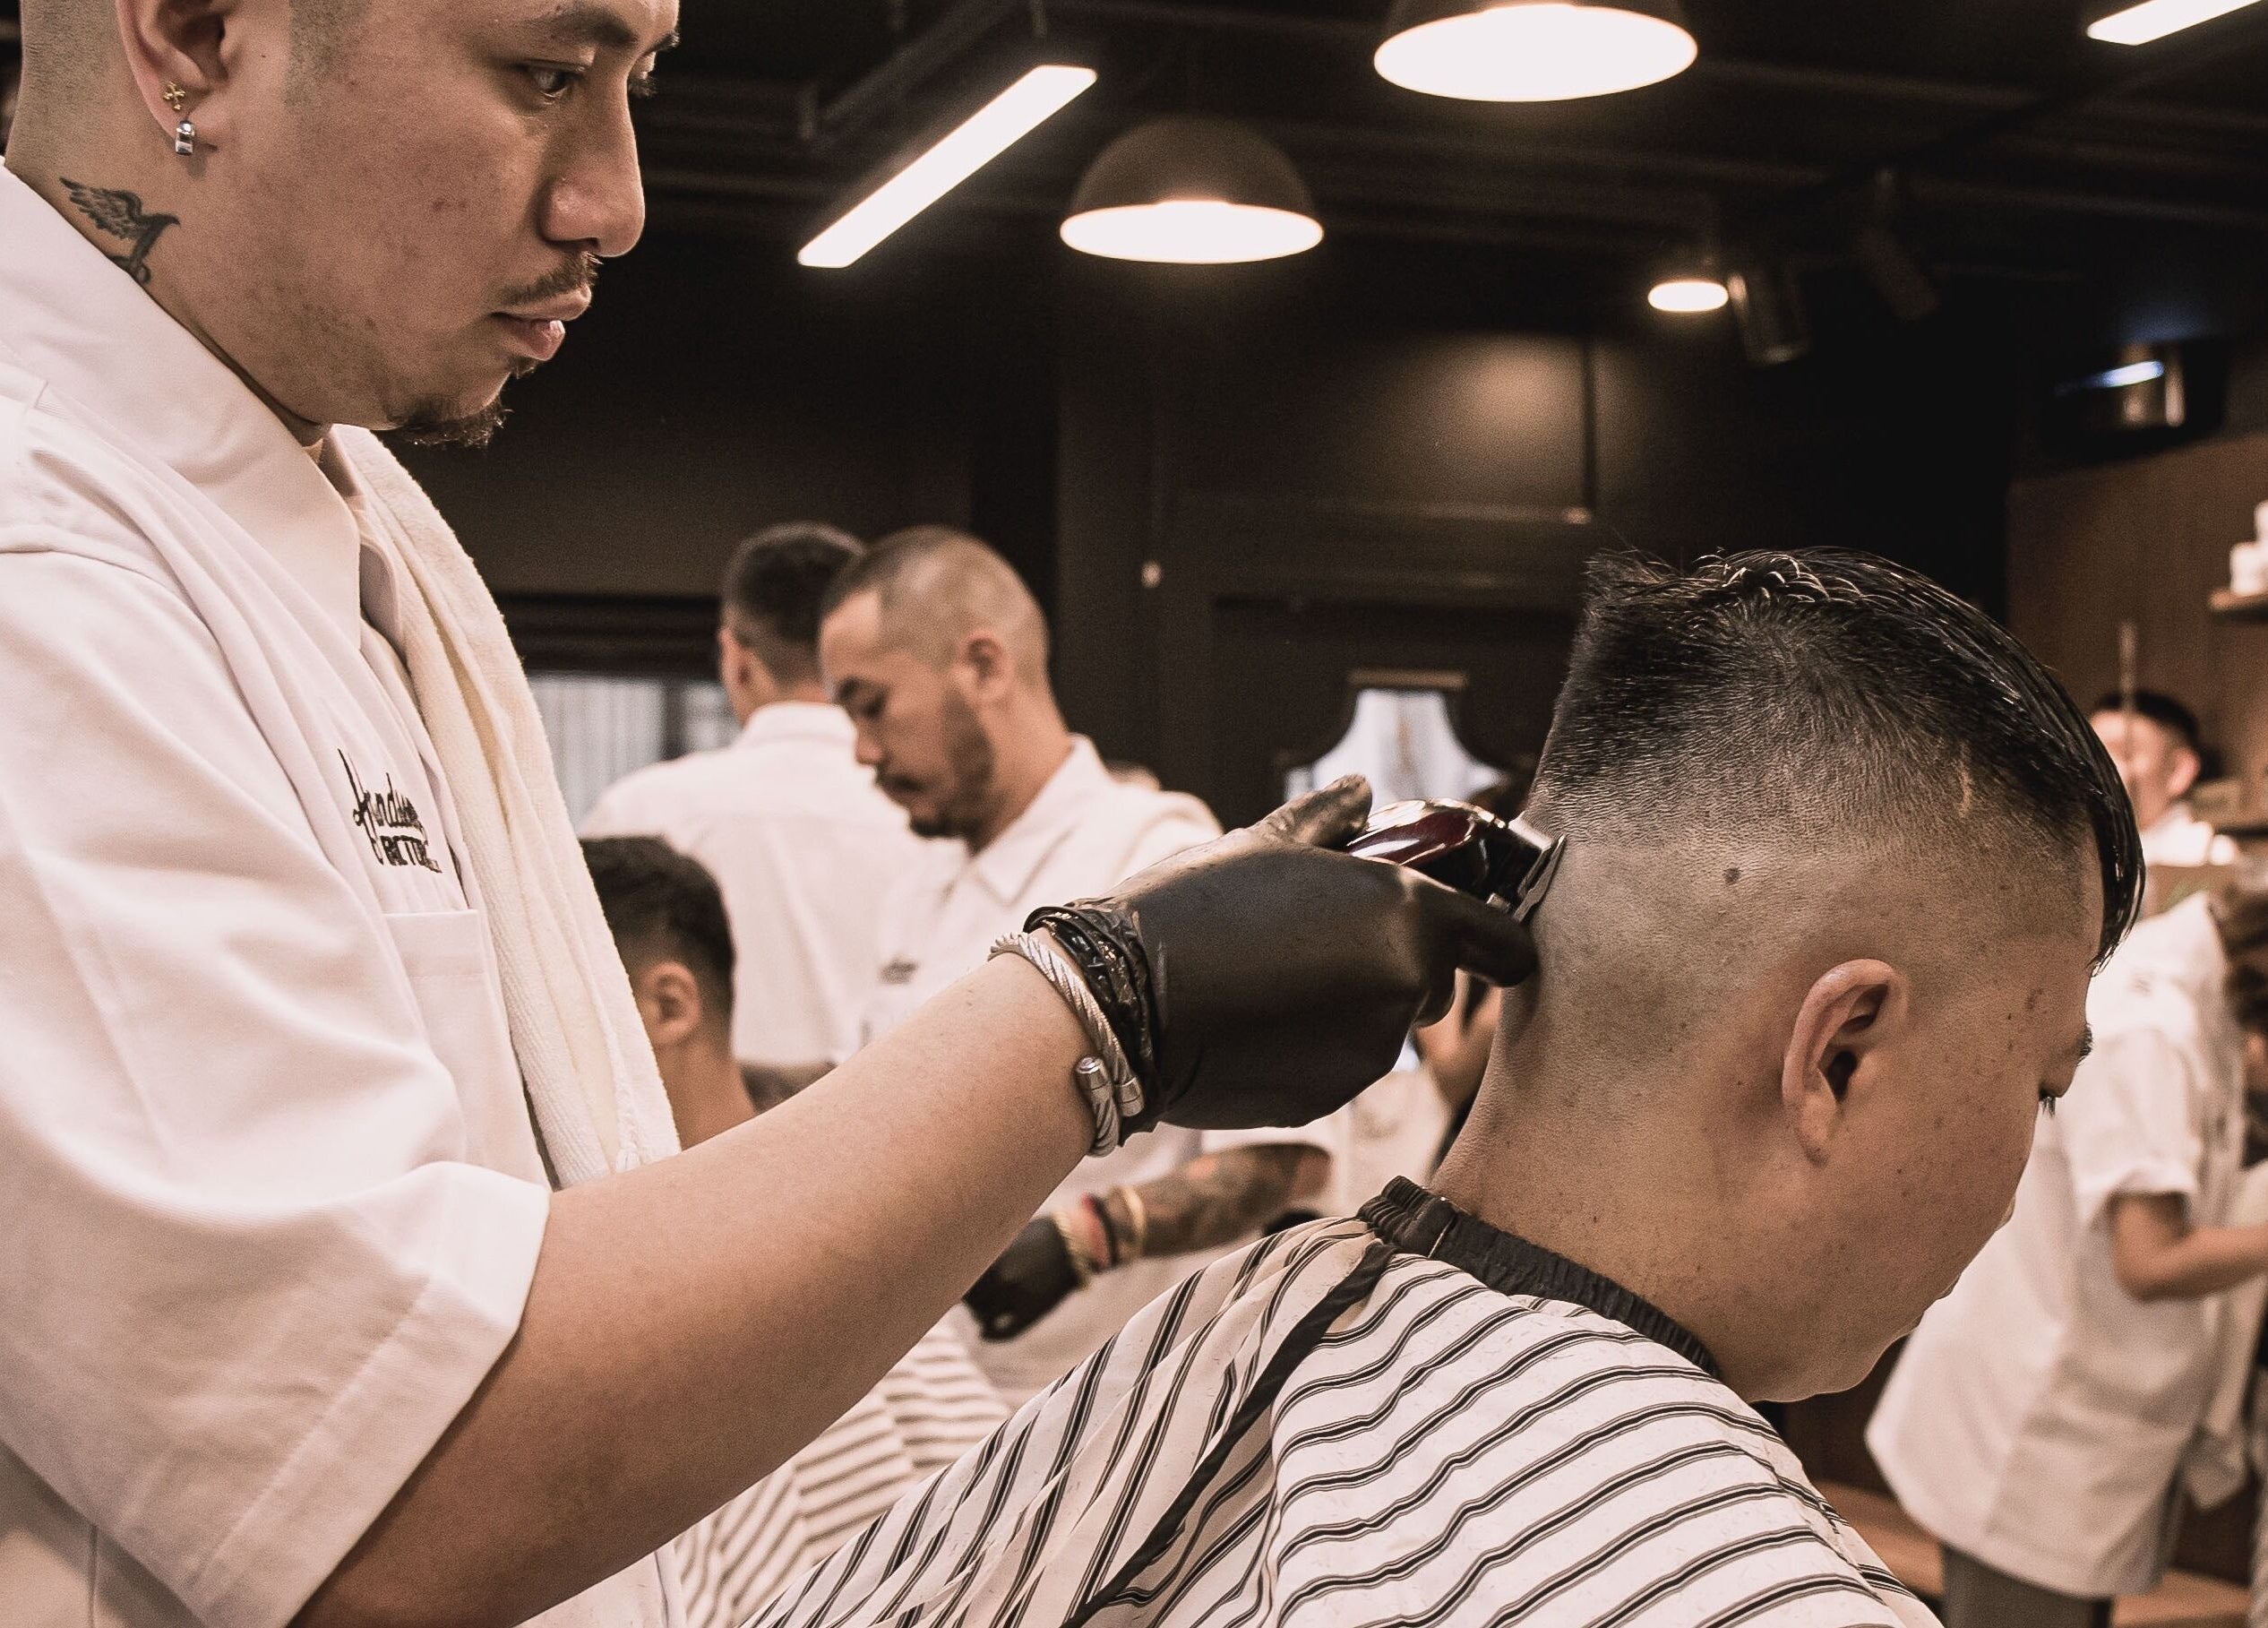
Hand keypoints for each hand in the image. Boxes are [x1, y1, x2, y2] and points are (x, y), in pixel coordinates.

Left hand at [962, 1217, 1081, 1339]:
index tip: (949, 1288)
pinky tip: (985, 1333)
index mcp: (991, 1257)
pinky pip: (1004, 1332)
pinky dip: (992, 1335)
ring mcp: (1017, 1297)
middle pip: (968, 1301)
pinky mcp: (1033, 1312)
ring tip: (982, 1310)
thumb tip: (955, 1268)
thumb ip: (983, 1254)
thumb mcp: (1006, 1236)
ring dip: (980, 1315)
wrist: (1076, 1242)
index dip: (952, 1287)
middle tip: (970, 1299)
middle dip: (968, 1300)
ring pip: (983, 1317)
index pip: (957, 1281)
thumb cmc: (1038, 1235)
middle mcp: (1001, 1278)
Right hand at [1085, 776, 1538, 1131]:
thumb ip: (1331, 821)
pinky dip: (1313, 1047)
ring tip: (1275, 978)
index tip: (1478, 942)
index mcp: (1410, 917)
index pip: (1507, 946)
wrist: (1125, 1002)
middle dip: (1399, 965)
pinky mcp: (1328, 1101)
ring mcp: (1370, 1055)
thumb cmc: (1195, 906)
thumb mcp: (1266, 844)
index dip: (1495, 943)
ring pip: (1383, 1026)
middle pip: (1435, 984)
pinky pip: (1339, 1065)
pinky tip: (1256, 1021)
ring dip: (1350, 1006)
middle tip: (1326, 940)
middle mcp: (1407, 991)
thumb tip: (1362, 794)